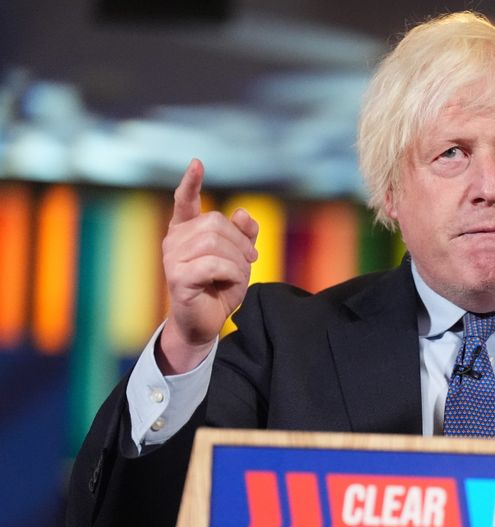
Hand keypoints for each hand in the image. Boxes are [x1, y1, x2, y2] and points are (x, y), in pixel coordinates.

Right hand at [157, 160, 258, 373]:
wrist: (207, 322)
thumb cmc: (220, 288)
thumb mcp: (239, 259)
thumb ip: (243, 235)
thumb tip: (242, 214)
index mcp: (186, 231)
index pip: (184, 201)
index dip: (191, 182)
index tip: (197, 163)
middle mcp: (174, 240)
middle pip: (215, 222)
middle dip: (240, 242)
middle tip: (249, 261)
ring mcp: (172, 258)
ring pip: (215, 243)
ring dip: (237, 260)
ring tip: (236, 275)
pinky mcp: (177, 277)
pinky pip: (213, 264)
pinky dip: (231, 273)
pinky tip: (230, 282)